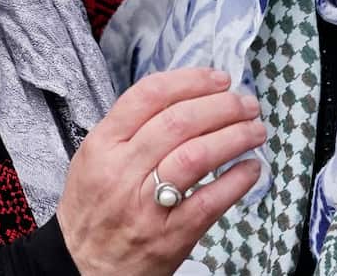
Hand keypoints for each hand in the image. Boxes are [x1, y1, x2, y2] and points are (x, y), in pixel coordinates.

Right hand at [57, 68, 265, 275]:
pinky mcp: (169, 236)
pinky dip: (236, 181)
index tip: (219, 79)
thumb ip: (133, 127)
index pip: (149, 96)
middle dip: (223, 106)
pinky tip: (250, 168)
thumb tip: (187, 95)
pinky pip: (209, 201)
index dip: (191, 81)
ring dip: (235, 137)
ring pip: (197, 156)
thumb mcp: (95, 159)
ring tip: (255, 130)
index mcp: (103, 146)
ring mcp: (145, 206)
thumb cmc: (94, 209)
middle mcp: (122, 173)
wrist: (81, 267)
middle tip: (246, 104)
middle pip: (180, 122)